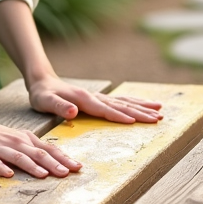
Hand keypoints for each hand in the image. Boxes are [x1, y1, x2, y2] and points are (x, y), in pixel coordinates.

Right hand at [0, 109, 81, 178]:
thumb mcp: (16, 139)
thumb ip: (32, 150)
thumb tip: (55, 163)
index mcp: (24, 139)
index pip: (48, 149)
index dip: (63, 158)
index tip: (78, 168)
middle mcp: (15, 142)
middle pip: (37, 153)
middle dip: (53, 164)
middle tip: (67, 174)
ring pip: (18, 156)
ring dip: (32, 166)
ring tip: (44, 175)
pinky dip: (1, 167)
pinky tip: (7, 174)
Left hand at [28, 76, 163, 123]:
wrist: (43, 82)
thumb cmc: (42, 95)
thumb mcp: (45, 102)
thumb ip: (59, 107)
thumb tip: (74, 111)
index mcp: (84, 100)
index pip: (105, 110)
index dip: (119, 116)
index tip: (135, 121)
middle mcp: (95, 97)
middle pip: (121, 106)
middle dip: (140, 112)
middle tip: (158, 118)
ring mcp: (98, 97)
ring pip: (124, 102)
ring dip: (142, 106)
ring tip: (160, 110)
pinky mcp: (99, 99)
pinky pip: (121, 101)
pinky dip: (135, 103)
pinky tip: (146, 105)